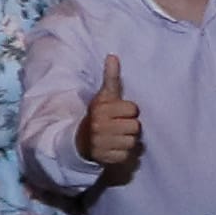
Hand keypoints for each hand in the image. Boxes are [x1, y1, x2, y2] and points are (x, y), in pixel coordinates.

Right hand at [82, 57, 144, 171]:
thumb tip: (113, 56)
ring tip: (116, 137)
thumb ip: (111, 78)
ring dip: (128, 141)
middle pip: (135, 127)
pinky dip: (122, 153)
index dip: (130, 111)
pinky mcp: (103, 158)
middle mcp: (99, 126)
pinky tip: (113, 148)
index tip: (120, 113)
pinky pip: (126, 156)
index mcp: (101, 109)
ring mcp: (100, 143)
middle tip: (119, 126)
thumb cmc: (98, 115)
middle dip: (130, 127)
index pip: (134, 110)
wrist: (80, 140)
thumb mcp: (104, 97)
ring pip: (132, 142)